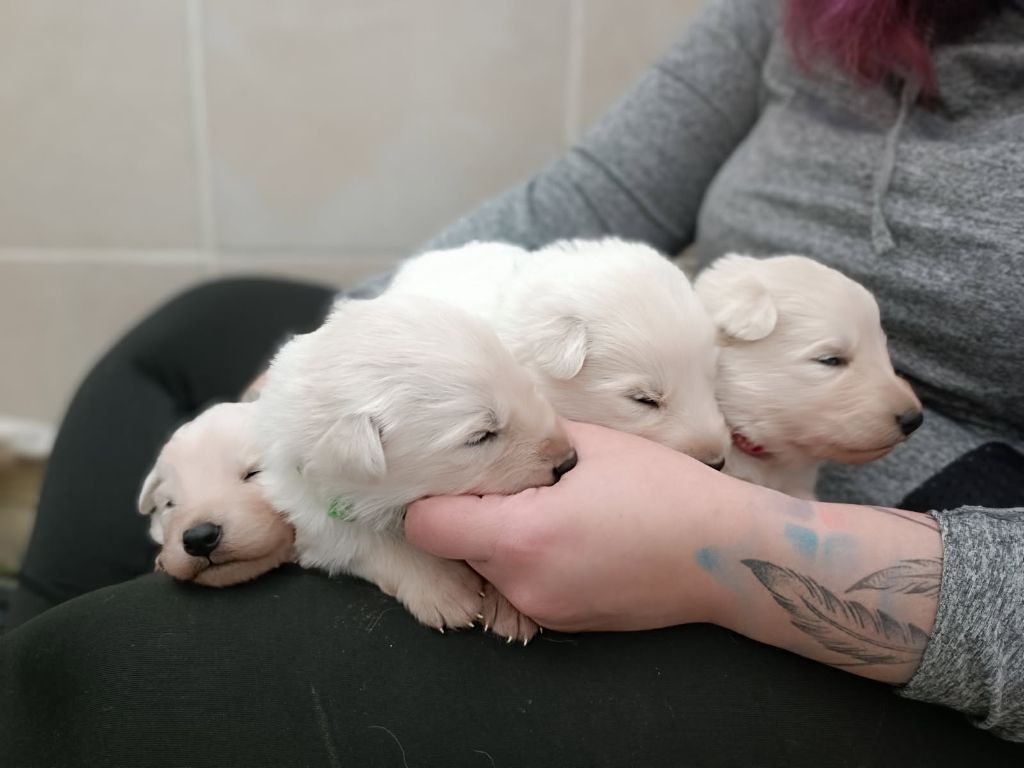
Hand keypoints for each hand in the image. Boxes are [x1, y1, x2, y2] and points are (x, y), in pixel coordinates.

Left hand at [405, 421, 768, 631]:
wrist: (728, 555)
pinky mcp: (563, 622)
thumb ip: (530, 439)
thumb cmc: (666, 492)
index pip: (426, 525)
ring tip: (552, 505)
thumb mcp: (593, 445)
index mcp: (522, 537)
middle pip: (452, 546)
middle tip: (515, 480)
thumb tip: (494, 428)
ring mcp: (543, 611)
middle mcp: (523, 584)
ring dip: (500, 536)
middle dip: (471, 511)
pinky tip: (572, 533)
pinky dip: (529, 559)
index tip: (466, 471)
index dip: (435, 493)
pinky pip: (519, 584)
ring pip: (485, 567)